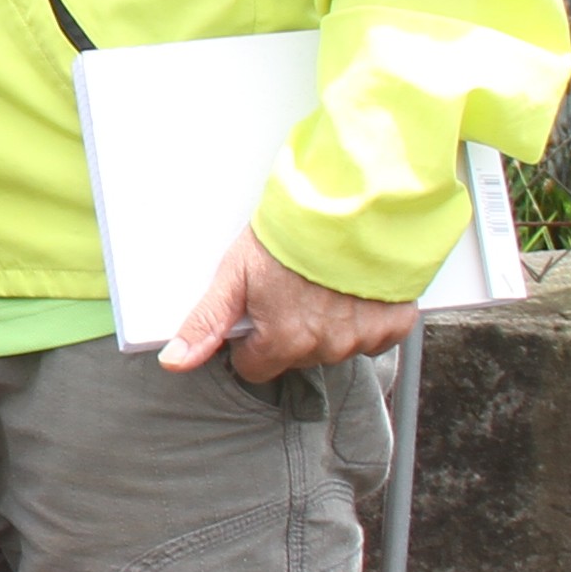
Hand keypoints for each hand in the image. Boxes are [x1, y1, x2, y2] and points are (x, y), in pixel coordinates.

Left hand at [160, 225, 416, 382]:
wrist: (353, 204)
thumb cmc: (292, 235)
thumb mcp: (235, 274)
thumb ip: (207, 323)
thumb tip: (175, 362)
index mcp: (285, 341)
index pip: (255, 367)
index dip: (250, 340)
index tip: (256, 311)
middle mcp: (327, 347)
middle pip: (295, 356)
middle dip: (288, 329)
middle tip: (289, 288)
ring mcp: (364, 337)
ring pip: (334, 346)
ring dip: (327, 323)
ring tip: (322, 283)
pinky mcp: (395, 322)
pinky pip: (375, 334)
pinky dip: (364, 316)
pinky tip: (354, 288)